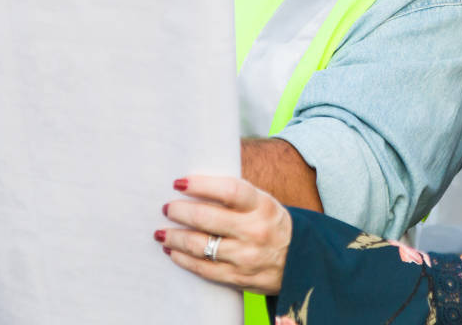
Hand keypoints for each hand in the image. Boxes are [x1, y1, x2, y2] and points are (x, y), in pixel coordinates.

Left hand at [157, 175, 290, 295]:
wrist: (300, 260)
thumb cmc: (269, 223)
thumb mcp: (261, 202)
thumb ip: (233, 194)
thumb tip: (192, 183)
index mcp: (262, 205)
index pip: (229, 190)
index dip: (201, 185)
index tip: (179, 183)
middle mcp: (255, 231)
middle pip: (208, 219)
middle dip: (180, 212)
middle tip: (166, 208)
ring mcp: (246, 257)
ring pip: (201, 246)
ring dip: (176, 238)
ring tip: (162, 232)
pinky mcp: (239, 278)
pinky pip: (204, 269)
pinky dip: (184, 259)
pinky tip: (173, 251)